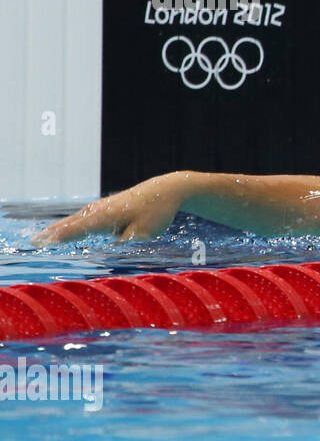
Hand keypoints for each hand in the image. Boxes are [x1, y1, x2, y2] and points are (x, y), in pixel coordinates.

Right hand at [31, 172, 193, 245]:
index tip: (45, 243)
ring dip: (56, 229)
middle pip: (71, 223)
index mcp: (108, 216)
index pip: (79, 228)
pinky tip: (60, 230)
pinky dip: (67, 224)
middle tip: (33, 242)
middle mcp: (100, 210)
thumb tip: (109, 250)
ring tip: (39, 238)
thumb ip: (125, 241)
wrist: (165, 190)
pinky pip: (81, 218)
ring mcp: (100, 207)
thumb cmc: (156, 212)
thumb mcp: (144, 232)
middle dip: (52, 233)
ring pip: (74, 219)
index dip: (61, 236)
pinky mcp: (104, 208)